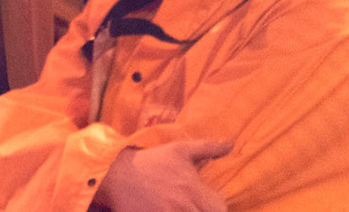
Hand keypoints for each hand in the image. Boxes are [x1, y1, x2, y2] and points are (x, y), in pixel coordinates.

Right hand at [95, 138, 231, 211]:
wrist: (116, 174)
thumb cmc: (151, 161)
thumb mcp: (179, 150)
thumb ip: (208, 147)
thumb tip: (232, 143)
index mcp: (191, 188)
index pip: (220, 209)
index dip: (217, 206)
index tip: (208, 202)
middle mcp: (182, 205)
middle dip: (203, 210)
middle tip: (193, 203)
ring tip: (180, 205)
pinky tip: (167, 209)